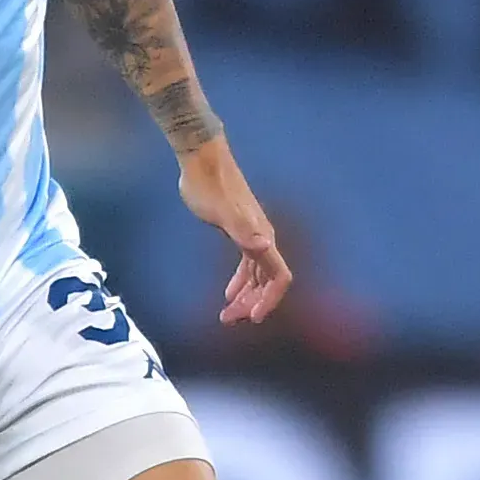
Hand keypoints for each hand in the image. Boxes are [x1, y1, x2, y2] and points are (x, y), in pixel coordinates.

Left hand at [176, 138, 290, 324]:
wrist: (201, 159)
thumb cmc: (208, 185)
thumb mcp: (222, 211)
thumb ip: (243, 230)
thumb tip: (264, 247)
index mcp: (262, 238)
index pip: (278, 277)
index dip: (270, 299)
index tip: (253, 318)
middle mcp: (262, 239)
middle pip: (267, 282)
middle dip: (252, 304)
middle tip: (228, 320)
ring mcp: (251, 236)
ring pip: (256, 276)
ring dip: (245, 297)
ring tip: (227, 315)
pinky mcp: (238, 232)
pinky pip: (247, 266)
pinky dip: (240, 283)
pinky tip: (228, 295)